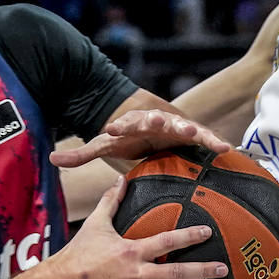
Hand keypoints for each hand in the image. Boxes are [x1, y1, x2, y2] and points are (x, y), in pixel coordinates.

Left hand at [51, 108, 232, 168]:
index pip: (122, 123)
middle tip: (159, 122)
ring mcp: (175, 125)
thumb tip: (51, 159)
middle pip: (155, 119)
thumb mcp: (104, 147)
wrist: (152, 126)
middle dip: (157, 121)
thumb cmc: (127, 139)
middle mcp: (154, 120)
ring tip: (194, 133)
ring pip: (182, 126)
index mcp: (131, 123)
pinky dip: (215, 141)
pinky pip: (205, 138)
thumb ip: (81, 154)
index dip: (117, 126)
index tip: (111, 130)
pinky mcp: (193, 134)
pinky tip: (226, 148)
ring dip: (187, 129)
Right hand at [53, 176, 226, 278]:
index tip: (208, 232)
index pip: (166, 241)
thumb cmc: (79, 252)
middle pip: (176, 272)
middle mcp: (138, 273)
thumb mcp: (95, 224)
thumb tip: (120, 178)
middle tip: (222, 269)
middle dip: (201, 271)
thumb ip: (111, 201)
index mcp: (132, 251)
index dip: (188, 236)